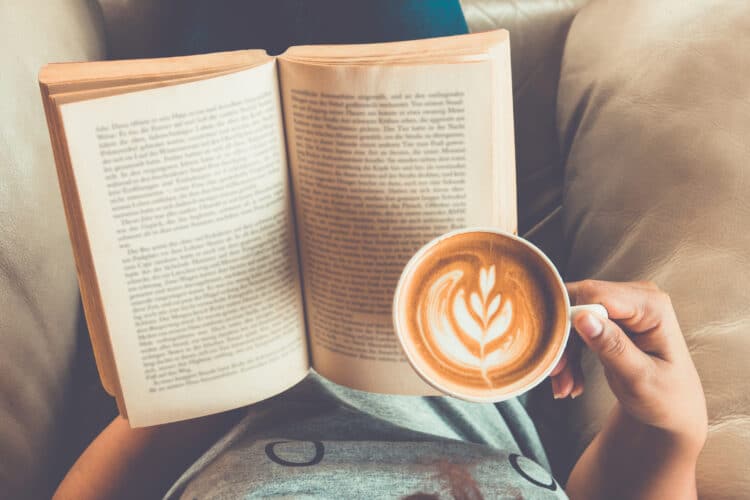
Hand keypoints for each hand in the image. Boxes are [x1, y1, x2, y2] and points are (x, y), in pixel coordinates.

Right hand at [550, 280, 706, 450]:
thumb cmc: (665, 398)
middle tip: (558, 376)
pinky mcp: (610, 317)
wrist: (672, 411)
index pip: (595, 295)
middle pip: (580, 303)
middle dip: (565, 340)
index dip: (570, 320)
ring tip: (565, 386)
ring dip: (564, 352)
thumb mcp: (639, 378)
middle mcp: (637, 296)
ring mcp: (623, 305)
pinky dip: (570, 354)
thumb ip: (613, 347)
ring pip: (573, 316)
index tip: (560, 357)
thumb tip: (582, 317)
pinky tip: (572, 381)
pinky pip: (576, 326)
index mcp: (652, 306)